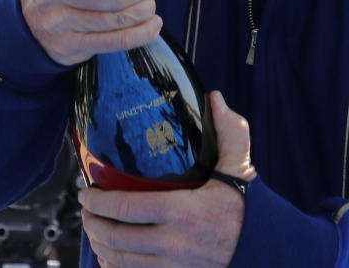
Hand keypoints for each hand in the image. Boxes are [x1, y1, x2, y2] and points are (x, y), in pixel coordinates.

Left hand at [80, 92, 254, 266]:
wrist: (262, 248)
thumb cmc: (247, 206)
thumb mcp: (240, 166)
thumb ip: (229, 131)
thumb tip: (214, 98)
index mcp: (184, 212)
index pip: (129, 207)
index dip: (100, 202)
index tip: (85, 192)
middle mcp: (175, 243)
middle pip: (117, 236)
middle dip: (92, 223)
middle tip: (85, 210)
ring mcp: (174, 266)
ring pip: (120, 261)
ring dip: (99, 244)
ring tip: (93, 229)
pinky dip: (114, 267)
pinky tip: (109, 255)